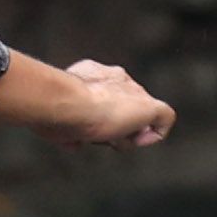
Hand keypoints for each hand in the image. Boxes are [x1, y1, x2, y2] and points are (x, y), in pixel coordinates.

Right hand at [6, 55, 174, 147]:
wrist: (66, 103)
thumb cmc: (53, 112)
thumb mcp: (55, 119)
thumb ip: (69, 126)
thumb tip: (73, 141)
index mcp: (93, 74)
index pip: (104, 99)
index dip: (96, 121)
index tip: (83, 133)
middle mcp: (117, 78)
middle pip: (122, 109)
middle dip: (111, 128)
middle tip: (96, 136)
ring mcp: (135, 92)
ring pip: (138, 119)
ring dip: (125, 136)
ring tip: (108, 137)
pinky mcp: (150, 106)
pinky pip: (163, 120)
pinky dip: (154, 135)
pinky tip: (136, 140)